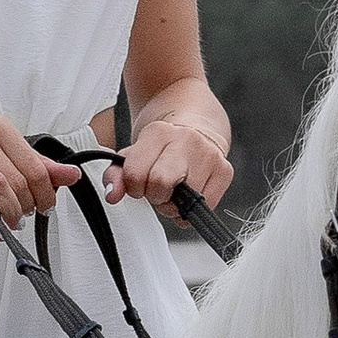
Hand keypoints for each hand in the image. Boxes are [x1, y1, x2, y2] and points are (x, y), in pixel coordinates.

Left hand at [108, 102, 232, 217]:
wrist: (196, 127)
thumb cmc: (161, 148)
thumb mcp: (133, 155)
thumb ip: (116, 175)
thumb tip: (112, 195)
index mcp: (158, 132)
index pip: (135, 175)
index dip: (134, 187)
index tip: (140, 183)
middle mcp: (186, 139)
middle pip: (160, 185)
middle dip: (155, 196)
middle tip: (157, 190)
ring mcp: (209, 155)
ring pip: (184, 203)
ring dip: (174, 206)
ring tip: (175, 190)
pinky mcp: (225, 170)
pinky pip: (205, 208)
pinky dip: (192, 211)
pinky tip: (190, 195)